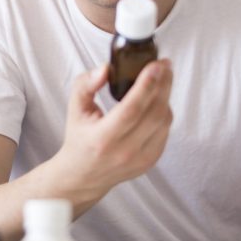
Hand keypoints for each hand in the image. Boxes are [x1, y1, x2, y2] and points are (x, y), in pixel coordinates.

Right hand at [54, 59, 173, 199]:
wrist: (84, 174)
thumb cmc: (80, 137)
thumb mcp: (74, 109)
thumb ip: (85, 84)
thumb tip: (106, 69)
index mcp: (102, 139)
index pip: (131, 109)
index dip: (146, 85)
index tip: (156, 65)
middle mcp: (124, 151)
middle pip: (153, 113)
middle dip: (163, 85)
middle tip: (165, 65)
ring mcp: (140, 159)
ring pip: (163, 121)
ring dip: (166, 96)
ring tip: (163, 78)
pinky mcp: (151, 161)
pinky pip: (165, 131)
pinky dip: (164, 112)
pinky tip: (158, 100)